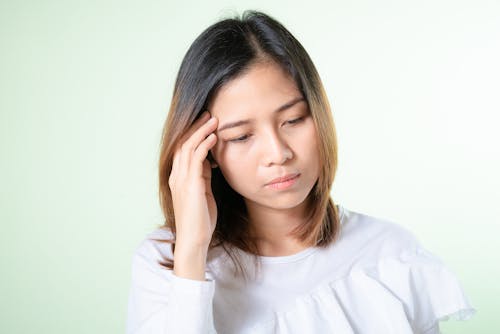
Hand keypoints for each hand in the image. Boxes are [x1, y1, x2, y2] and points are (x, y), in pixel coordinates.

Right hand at [168, 111, 218, 249]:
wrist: (194, 240)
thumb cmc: (201, 220)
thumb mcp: (203, 193)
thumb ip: (203, 176)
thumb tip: (210, 161)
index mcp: (178, 178)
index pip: (183, 149)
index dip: (193, 134)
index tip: (205, 123)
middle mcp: (176, 176)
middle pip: (183, 143)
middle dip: (195, 127)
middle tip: (208, 114)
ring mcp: (181, 180)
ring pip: (188, 147)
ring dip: (201, 131)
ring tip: (213, 119)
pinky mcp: (190, 185)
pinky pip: (196, 158)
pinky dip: (204, 144)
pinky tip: (214, 137)